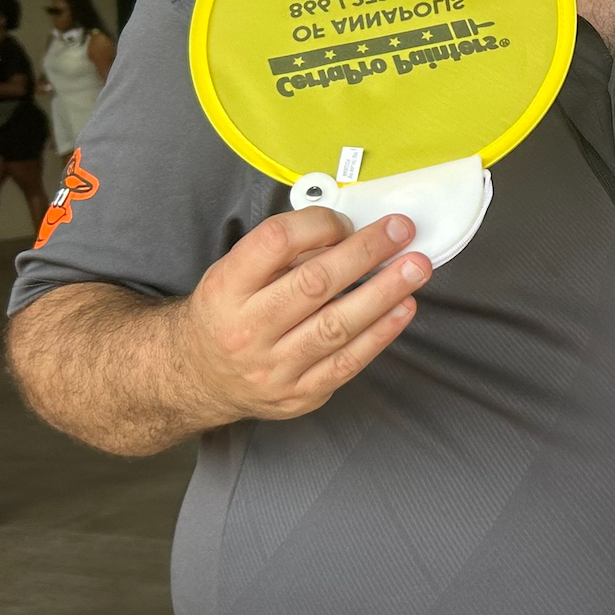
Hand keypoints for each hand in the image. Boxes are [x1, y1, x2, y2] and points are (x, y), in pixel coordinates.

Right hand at [180, 206, 427, 424]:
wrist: (198, 377)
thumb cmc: (226, 315)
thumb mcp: (234, 273)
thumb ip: (282, 252)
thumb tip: (346, 231)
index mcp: (226, 288)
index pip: (275, 243)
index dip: (319, 224)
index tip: (348, 220)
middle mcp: (246, 329)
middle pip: (314, 283)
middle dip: (365, 253)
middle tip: (401, 232)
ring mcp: (273, 367)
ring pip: (337, 325)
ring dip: (384, 293)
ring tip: (415, 268)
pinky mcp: (299, 395)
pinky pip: (347, 362)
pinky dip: (381, 333)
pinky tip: (403, 308)